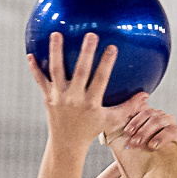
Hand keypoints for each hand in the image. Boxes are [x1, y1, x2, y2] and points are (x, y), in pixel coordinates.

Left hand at [26, 31, 123, 148]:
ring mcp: (59, 97)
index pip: (100, 81)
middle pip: (80, 73)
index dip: (106, 64)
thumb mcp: (112, 120)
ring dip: (55, 52)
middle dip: (85, 54)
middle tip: (90, 34)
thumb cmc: (92, 129)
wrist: (67, 144)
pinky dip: (35, 68)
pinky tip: (30, 53)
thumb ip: (129, 107)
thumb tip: (146, 95)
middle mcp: (74, 99)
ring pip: (56, 72)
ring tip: (56, 33)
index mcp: (91, 103)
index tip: (112, 47)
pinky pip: (40, 80)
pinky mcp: (47, 98)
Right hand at [115, 103, 176, 153]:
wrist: (148, 153)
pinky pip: (141, 112)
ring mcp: (157, 114)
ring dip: (138, 126)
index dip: (163, 137)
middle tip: (136, 143)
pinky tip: (127, 131)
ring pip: (149, 115)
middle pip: (159, 121)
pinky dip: (134, 121)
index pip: (172, 131)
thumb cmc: (162, 159)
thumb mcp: (171, 162)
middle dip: (146, 132)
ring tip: (130, 138)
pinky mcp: (146, 112)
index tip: (152, 147)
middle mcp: (169, 121)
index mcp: (176, 132)